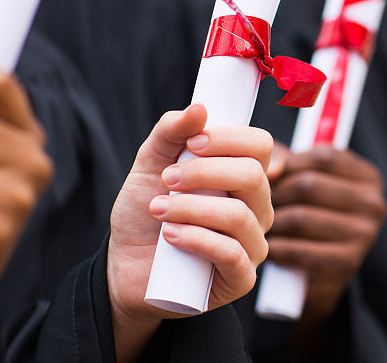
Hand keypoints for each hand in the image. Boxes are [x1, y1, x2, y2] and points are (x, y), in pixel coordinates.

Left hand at [107, 104, 272, 362]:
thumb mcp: (149, 166)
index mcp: (244, 176)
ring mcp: (253, 244)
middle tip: (166, 179)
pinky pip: (232, 254)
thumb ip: (170, 133)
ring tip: (157, 209)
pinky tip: (170, 236)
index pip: (261, 146)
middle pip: (254, 176)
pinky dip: (197, 239)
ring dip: (192, 208)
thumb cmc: (146, 213)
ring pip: (239, 216)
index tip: (193, 141)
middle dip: (204, 172)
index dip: (230, 138)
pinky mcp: (242, 278)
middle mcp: (257, 208)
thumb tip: (199, 107)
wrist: (126, 268)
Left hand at [266, 144, 386, 323]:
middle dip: (275, 195)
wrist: (316, 277)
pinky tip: (271, 250)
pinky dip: (278, 250)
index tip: (268, 176)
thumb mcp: (301, 180)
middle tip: (256, 206)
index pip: (323, 157)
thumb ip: (285, 161)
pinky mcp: (348, 264)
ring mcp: (365, 235)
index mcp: (369, 178)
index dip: (288, 164)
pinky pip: (299, 250)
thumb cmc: (306, 216)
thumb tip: (271, 167)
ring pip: (300, 217)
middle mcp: (374, 204)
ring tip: (261, 227)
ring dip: (273, 224)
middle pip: (309, 185)